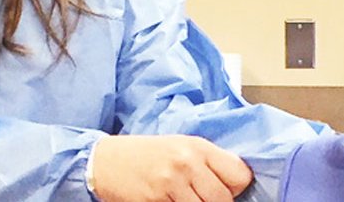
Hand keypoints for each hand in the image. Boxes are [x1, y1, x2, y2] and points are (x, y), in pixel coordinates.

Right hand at [90, 135, 253, 201]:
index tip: (225, 190)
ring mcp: (170, 183)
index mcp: (198, 147)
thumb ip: (207, 162)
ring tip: (183, 199)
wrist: (103, 161)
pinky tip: (166, 201)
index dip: (235, 188)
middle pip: (223, 200)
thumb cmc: (144, 154)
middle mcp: (186, 162)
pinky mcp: (154, 201)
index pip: (240, 175)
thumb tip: (236, 183)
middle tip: (200, 198)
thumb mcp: (179, 147)